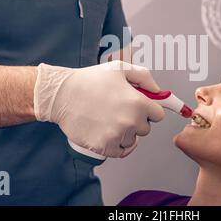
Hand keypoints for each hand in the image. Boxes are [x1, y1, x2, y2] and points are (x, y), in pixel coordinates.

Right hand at [33, 61, 164, 157]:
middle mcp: (130, 121)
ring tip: (109, 118)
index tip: (139, 106)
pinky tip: (110, 134)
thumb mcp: (119, 68)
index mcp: (138, 102)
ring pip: (132, 140)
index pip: (159, 115)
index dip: (149, 109)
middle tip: (119, 110)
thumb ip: (144, 76)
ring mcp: (117, 136)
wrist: (62, 95)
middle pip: (146, 129)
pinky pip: (121, 152)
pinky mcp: (103, 146)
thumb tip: (158, 91)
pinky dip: (117, 145)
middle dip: (137, 120)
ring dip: (125, 133)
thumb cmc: (90, 80)